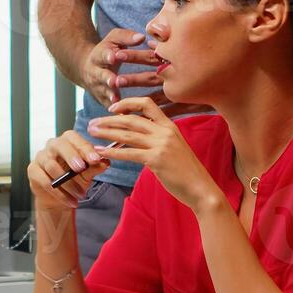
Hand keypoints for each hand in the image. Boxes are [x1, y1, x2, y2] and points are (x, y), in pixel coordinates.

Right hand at [27, 130, 110, 211]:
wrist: (61, 197)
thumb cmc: (75, 179)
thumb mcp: (87, 173)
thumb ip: (94, 167)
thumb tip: (105, 162)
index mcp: (67, 141)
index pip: (74, 138)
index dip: (84, 148)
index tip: (95, 159)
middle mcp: (52, 145)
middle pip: (59, 146)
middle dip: (72, 157)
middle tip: (82, 168)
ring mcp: (40, 157)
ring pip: (52, 167)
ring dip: (68, 182)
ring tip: (80, 194)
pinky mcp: (33, 171)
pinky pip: (44, 181)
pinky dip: (59, 193)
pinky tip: (71, 201)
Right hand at [78, 29, 162, 106]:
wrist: (86, 69)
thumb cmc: (107, 51)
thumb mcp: (113, 40)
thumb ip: (126, 37)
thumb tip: (141, 37)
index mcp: (99, 56)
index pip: (103, 54)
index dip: (107, 56)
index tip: (112, 56)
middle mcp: (96, 72)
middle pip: (101, 75)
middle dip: (106, 78)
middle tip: (113, 81)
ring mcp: (98, 87)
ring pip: (103, 93)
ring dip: (110, 96)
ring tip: (116, 100)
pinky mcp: (102, 100)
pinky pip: (108, 106)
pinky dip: (115, 111)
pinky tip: (123, 115)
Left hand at [88, 97, 222, 214]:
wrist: (201, 188)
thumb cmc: (186, 171)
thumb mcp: (175, 147)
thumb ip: (158, 139)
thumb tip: (137, 138)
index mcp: (170, 126)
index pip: (146, 104)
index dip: (127, 103)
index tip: (112, 108)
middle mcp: (165, 132)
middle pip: (131, 118)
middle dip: (109, 119)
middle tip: (93, 123)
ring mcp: (161, 145)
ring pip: (127, 134)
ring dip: (106, 132)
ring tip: (91, 132)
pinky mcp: (156, 160)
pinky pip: (128, 153)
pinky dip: (112, 151)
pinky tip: (101, 152)